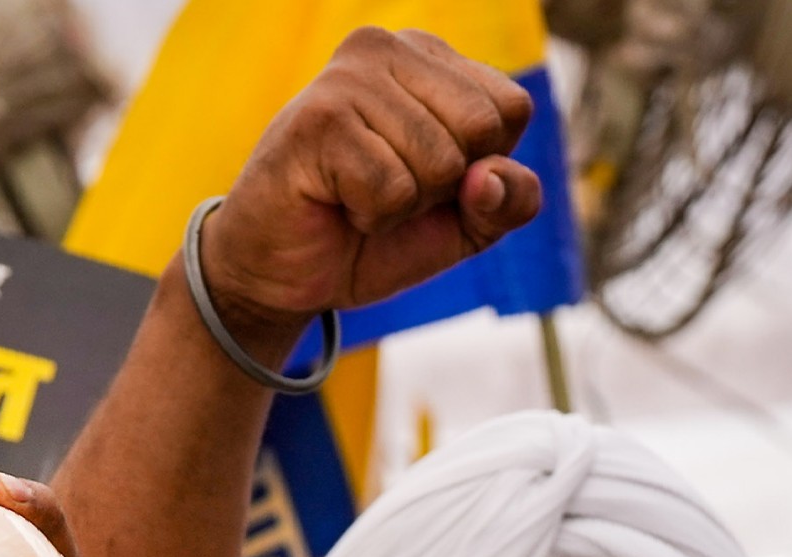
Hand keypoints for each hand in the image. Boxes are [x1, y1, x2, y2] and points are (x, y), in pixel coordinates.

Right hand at [194, 30, 544, 365]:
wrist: (280, 273)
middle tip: (386, 188)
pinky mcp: (318, 119)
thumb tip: (488, 177)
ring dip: (403, 206)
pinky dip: (371, 217)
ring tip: (356, 194)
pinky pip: (393, 189)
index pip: (511, 107)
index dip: (480, 167)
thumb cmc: (372, 236)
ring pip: (438, 161)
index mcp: (430, 56)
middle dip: (443, 185)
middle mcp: (389, 47)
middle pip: (480, 129)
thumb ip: (511, 200)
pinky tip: (334, 201)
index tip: (423, 177)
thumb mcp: (466, 224)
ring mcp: (349, 77)